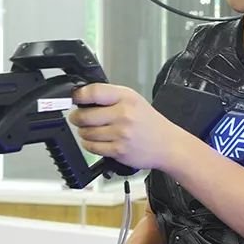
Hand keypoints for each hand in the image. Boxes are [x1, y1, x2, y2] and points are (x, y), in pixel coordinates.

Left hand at [69, 83, 184, 170]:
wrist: (168, 145)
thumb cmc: (149, 123)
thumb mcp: (134, 100)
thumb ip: (110, 97)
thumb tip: (83, 98)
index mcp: (126, 98)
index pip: (94, 92)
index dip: (79, 95)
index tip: (75, 98)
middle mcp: (123, 114)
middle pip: (84, 115)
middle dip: (77, 117)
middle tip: (78, 118)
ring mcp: (120, 134)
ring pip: (86, 132)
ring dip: (83, 132)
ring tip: (91, 130)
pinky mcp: (118, 150)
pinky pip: (92, 147)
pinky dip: (89, 144)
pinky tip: (96, 141)